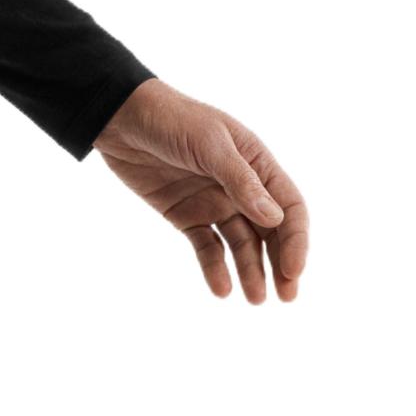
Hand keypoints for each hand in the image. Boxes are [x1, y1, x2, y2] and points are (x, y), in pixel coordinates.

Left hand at [93, 78, 308, 302]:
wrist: (120, 116)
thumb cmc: (171, 118)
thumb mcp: (209, 144)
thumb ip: (240, 180)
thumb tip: (275, 218)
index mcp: (256, 163)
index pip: (288, 207)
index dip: (295, 239)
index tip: (292, 270)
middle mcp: (239, 186)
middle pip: (270, 231)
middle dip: (280, 264)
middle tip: (286, 297)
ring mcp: (212, 201)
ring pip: (240, 244)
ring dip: (250, 270)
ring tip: (254, 299)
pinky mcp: (185, 214)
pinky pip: (206, 246)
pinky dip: (214, 268)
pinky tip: (220, 289)